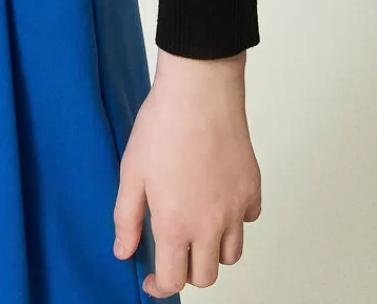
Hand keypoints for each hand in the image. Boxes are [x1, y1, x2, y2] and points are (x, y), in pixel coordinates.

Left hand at [113, 49, 260, 294]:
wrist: (199, 92)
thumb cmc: (161, 127)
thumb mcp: (131, 173)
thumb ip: (126, 219)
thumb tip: (123, 252)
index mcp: (177, 226)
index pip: (174, 280)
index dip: (160, 287)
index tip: (152, 281)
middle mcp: (211, 225)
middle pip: (207, 276)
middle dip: (188, 271)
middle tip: (174, 251)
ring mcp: (236, 208)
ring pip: (232, 254)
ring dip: (214, 250)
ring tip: (197, 227)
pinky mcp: (252, 188)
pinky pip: (248, 219)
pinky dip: (236, 219)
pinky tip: (218, 198)